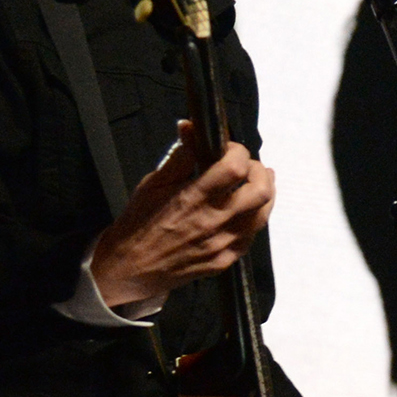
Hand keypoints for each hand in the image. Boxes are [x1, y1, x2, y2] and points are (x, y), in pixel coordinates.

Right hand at [91, 120, 276, 306]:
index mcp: (192, 198)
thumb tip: (191, 128)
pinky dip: (254, 218)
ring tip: (256, 183)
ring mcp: (221, 244)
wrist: (130, 269)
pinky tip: (246, 210)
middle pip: (260, 191)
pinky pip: (252, 236)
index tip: (230, 149)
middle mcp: (212, 222)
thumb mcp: (152, 184)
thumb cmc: (139, 224)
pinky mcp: (225, 260)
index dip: (238, 151)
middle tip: (249, 166)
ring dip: (265, 194)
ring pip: (263, 214)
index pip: (235, 168)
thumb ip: (179, 156)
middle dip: (259, 171)